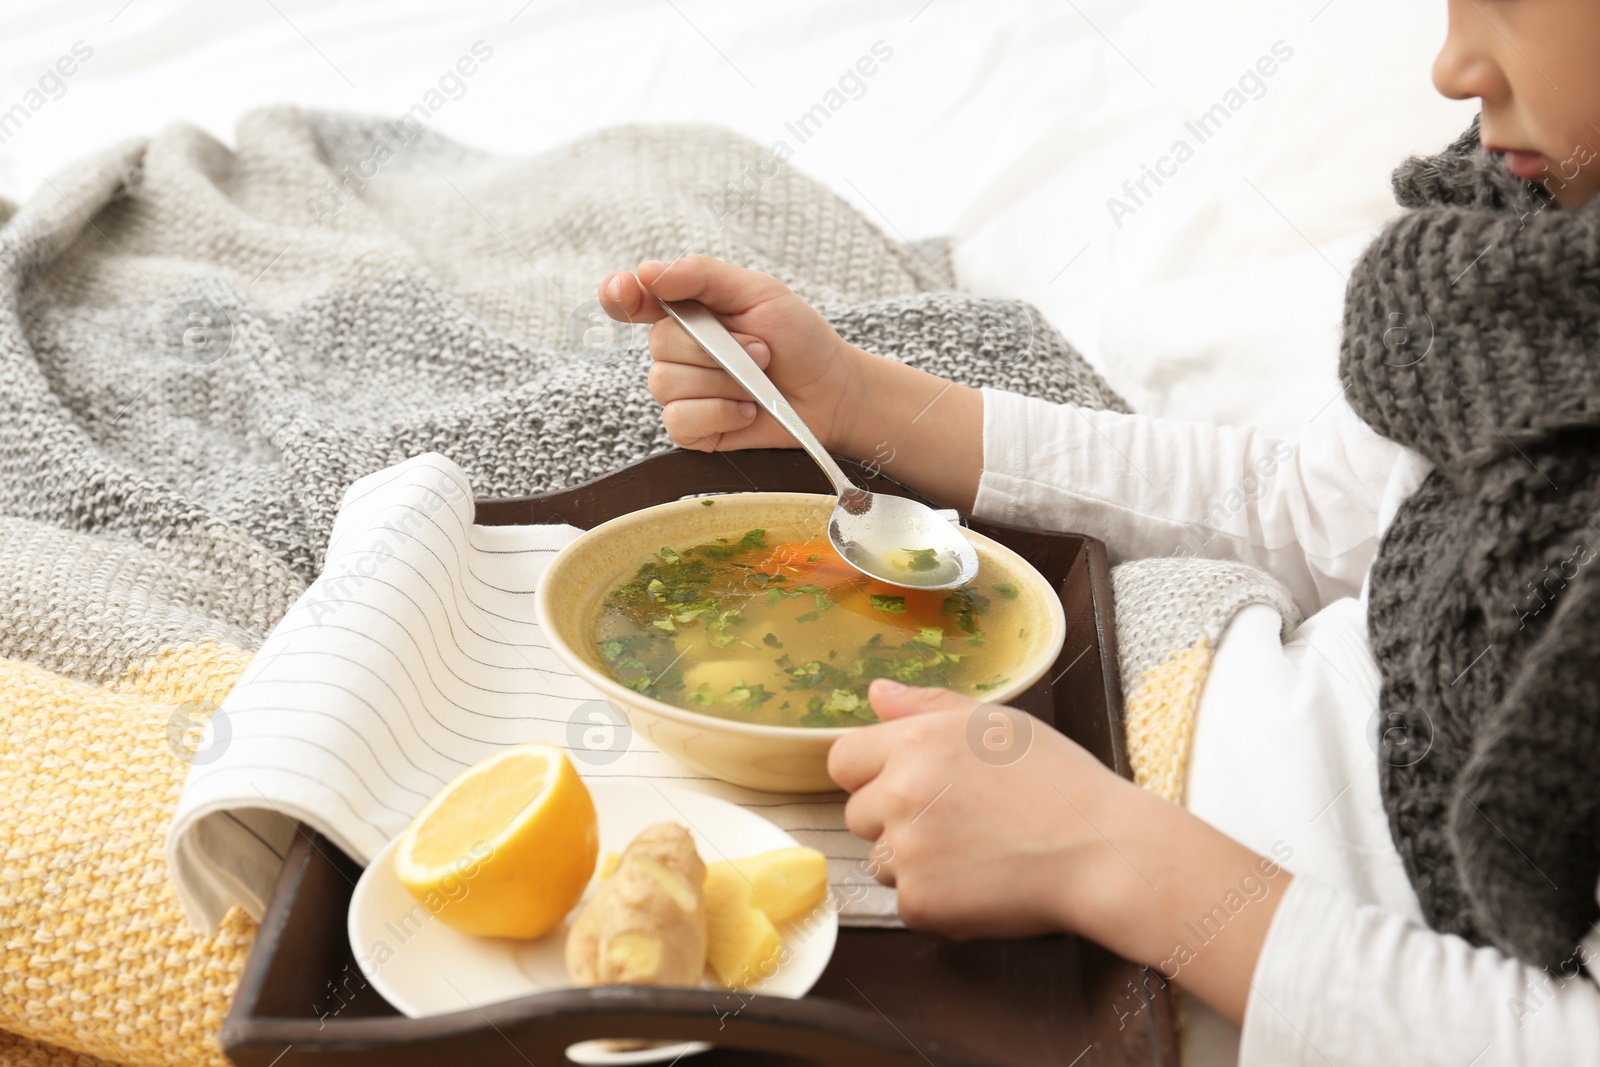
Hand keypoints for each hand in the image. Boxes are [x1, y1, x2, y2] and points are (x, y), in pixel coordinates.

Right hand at [598, 256, 865, 453]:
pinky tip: (746, 410)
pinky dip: (719, 413)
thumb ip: (702, 275)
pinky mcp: (692, 428)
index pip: (632, 299)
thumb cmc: (798, 338)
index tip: (628, 291)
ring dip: (723, 381)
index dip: (619, 294)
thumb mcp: (757, 291)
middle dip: (715, 348)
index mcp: (686, 309)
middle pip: (659, 344)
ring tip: (758, 381)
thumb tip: (648, 272)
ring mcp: (681, 391)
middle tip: (761, 350)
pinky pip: (679, 420)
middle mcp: (676, 349)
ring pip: (667, 383)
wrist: (830, 392)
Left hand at [828, 678, 1290, 1025]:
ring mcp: (907, 852)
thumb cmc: (1059, 782)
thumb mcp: (996, 722)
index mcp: (914, 743)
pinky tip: (981, 883)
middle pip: (857, 813)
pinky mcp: (920, 903)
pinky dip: (936, 900)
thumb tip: (875, 693)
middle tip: (957, 819)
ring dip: (912, 861)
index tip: (909, 784)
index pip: (843, 760)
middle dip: (894, 818)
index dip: (873, 773)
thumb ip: (927, 706)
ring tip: (974, 851)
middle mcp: (899, 794)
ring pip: (879, 860)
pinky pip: (906, 901)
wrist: (1100, 851)